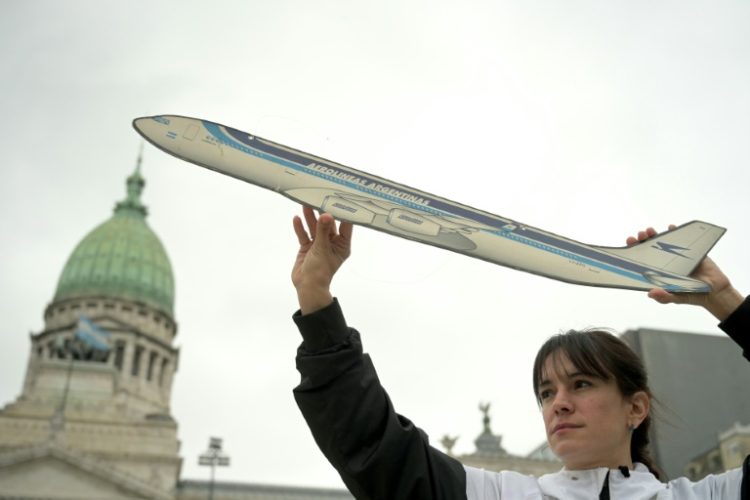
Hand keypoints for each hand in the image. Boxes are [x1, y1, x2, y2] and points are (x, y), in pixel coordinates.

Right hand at [292, 206, 352, 313]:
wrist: (306, 287)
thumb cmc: (320, 271)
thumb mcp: (322, 249)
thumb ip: (322, 231)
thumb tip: (326, 215)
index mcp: (342, 245)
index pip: (346, 225)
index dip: (343, 212)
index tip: (341, 198)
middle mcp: (332, 243)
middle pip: (328, 224)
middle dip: (323, 212)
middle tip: (318, 197)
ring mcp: (319, 245)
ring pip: (315, 228)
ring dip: (310, 217)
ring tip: (305, 203)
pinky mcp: (308, 248)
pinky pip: (304, 235)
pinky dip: (300, 228)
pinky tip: (296, 218)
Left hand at [626, 225, 741, 320]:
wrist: (715, 291)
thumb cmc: (693, 295)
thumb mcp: (677, 297)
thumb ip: (665, 297)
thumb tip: (650, 293)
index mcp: (658, 272)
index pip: (642, 260)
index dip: (635, 251)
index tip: (630, 243)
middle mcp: (664, 262)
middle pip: (649, 248)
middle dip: (643, 240)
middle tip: (640, 235)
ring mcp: (676, 255)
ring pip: (662, 242)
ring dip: (655, 235)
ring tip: (649, 231)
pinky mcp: (690, 251)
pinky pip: (681, 239)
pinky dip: (675, 232)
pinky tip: (670, 227)